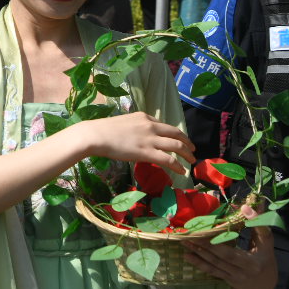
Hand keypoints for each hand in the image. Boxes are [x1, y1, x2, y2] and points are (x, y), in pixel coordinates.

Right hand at [74, 112, 193, 175]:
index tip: (180, 140)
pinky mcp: (147, 152)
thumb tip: (138, 136)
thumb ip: (135, 128)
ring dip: (187, 154)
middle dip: (187, 142)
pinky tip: (181, 171)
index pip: (165, 126)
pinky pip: (168, 159)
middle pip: (177, 134)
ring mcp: (150, 139)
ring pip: (176, 146)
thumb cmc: (103, 130)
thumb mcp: (124, 123)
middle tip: (193, 150)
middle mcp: (151, 126)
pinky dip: (178, 166)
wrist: (95, 135)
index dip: (176, 134)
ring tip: (191, 161)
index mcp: (145, 117)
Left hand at [185, 208, 275, 288]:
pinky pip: (211, 271)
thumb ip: (259, 224)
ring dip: (198, 252)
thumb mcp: (265, 243)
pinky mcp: (225, 279)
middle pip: (225, 255)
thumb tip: (253, 202)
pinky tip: (187, 255)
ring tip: (184, 241)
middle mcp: (244, 270)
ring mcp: (234, 276)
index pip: (252, 241)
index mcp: (255, 260)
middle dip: (207, 244)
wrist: (264, 284)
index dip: (243, 228)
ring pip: (215, 264)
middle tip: (191, 233)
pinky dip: (198, 263)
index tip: (239, 211)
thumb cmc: (264, 258)